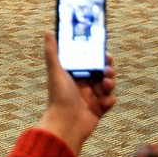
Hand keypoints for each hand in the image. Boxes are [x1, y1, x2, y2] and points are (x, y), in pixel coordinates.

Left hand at [35, 32, 115, 156]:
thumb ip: (52, 52)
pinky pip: (110, 101)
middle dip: (107, 69)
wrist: (65, 124)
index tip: (104, 52)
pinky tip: (102, 103)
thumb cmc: (58, 97)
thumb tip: (47, 32)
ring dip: (110, 83)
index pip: (89, 61)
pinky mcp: (98, 109)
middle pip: (101, 72)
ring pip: (108, 85)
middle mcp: (82, 85)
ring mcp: (91, 97)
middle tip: (108, 68)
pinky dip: (108, 100)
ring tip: (106, 84)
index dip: (98, 56)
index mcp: (73, 75)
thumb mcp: (55, 72)